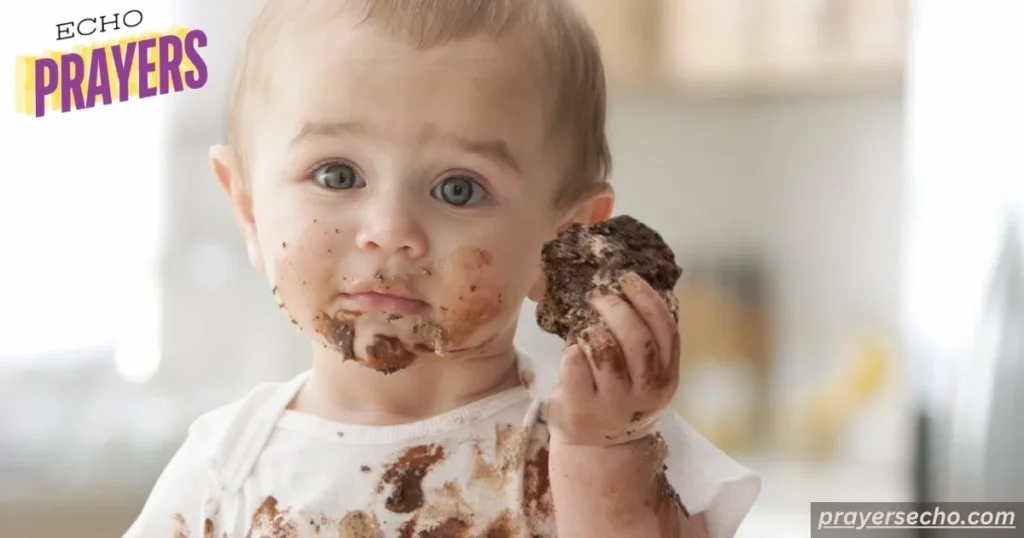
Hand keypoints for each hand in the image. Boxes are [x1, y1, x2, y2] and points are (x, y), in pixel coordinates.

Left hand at [547, 271, 680, 445]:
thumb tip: (631, 288)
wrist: (597, 447)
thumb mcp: (645, 376)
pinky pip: (575, 363)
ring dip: (593, 330)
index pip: (665, 330)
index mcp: (666, 377)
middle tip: (598, 295)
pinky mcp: (582, 408)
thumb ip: (646, 342)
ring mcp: (614, 403)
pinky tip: (573, 354)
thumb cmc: (620, 397)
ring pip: (605, 350)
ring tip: (587, 328)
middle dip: (616, 308)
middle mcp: (646, 392)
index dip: (647, 299)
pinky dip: (572, 350)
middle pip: (636, 338)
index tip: (627, 279)